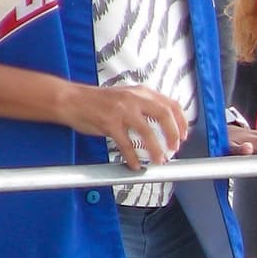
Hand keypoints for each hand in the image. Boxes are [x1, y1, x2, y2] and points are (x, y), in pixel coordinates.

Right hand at [60, 83, 187, 168]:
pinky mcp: (109, 124)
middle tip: (175, 148)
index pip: (170, 104)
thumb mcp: (127, 96)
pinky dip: (133, 157)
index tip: (184, 135)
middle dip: (173, 134)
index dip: (181, 121)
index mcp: (142, 92)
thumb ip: (144, 105)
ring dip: (156, 149)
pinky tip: (136, 165)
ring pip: (147, 132)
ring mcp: (122, 111)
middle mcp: (135, 99)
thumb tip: (162, 124)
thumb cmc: (99, 101)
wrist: (72, 99)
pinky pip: (126, 144)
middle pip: (164, 115)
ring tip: (159, 160)